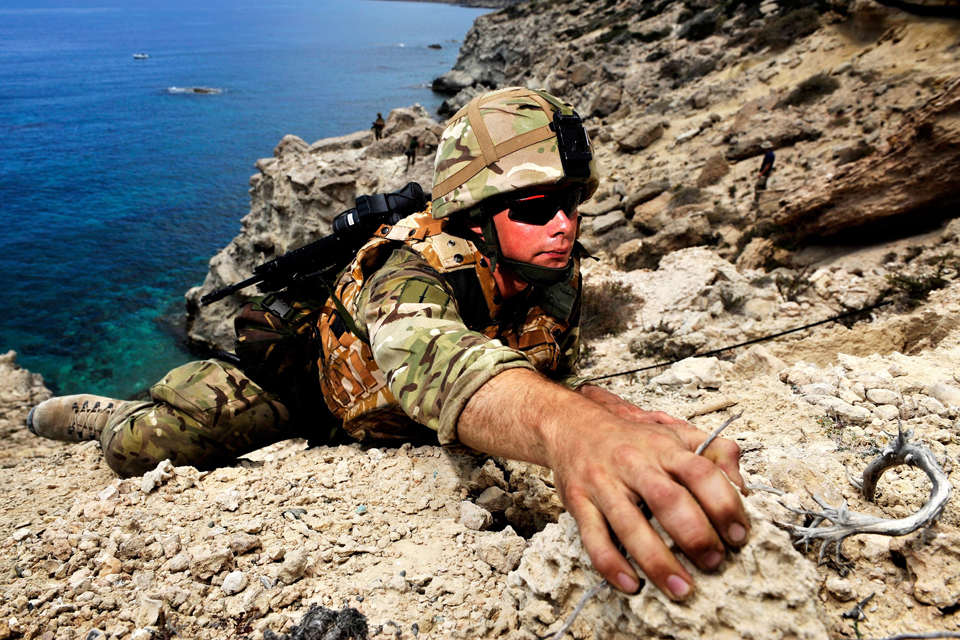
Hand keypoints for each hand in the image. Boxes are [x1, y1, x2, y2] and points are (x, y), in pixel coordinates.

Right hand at [458, 370, 748, 600]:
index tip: (738, 535)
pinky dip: (612, 565)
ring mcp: (603, 483)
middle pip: (667, 500)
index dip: (724, 504)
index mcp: (663, 447)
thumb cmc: (631, 439)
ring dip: (658, 561)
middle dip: (695, 536)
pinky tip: (632, 584)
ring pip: (630, 525)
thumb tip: (742, 486)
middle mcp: (633, 463)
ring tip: (681, 588)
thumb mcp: (675, 434)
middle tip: (714, 562)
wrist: (572, 426)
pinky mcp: (578, 502)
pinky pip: (593, 538)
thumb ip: (714, 453)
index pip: (700, 472)